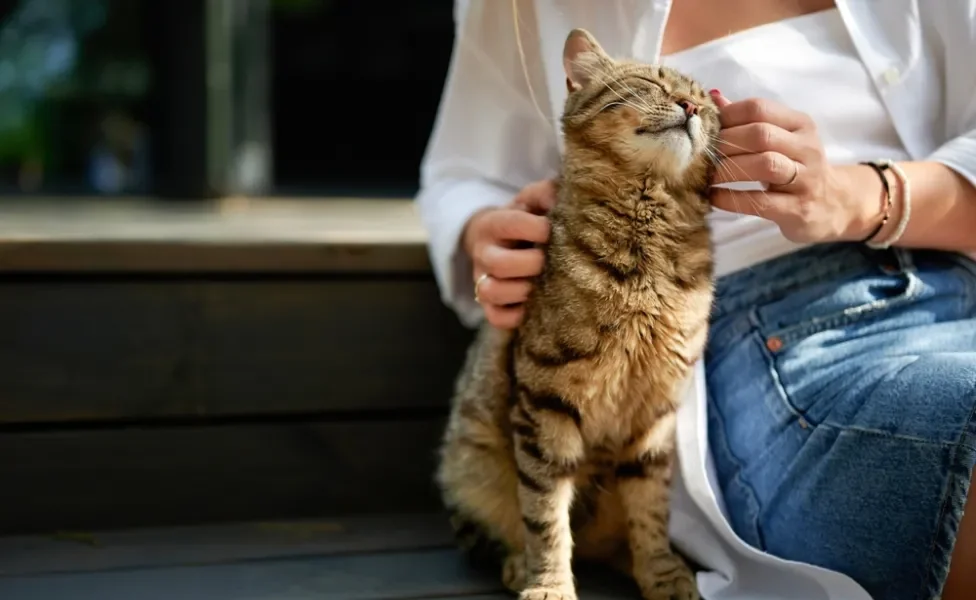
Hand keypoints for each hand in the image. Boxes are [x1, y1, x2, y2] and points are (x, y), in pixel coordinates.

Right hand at [463, 179, 556, 328]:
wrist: (497, 240)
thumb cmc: (523, 218)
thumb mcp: (530, 200)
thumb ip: (544, 193)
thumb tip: (558, 197)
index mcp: (493, 223)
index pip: (510, 224)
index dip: (537, 228)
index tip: (552, 230)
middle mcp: (484, 252)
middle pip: (499, 264)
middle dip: (531, 264)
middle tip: (548, 260)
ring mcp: (483, 280)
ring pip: (491, 292)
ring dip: (522, 291)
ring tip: (540, 285)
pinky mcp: (488, 304)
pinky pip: (496, 317)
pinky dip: (515, 316)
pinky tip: (532, 305)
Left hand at [708, 92, 879, 242]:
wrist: (834, 205)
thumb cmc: (796, 168)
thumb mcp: (779, 139)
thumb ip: (748, 121)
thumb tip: (712, 99)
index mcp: (800, 124)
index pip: (759, 108)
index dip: (727, 117)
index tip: (704, 130)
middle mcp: (807, 148)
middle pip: (761, 135)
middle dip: (725, 144)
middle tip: (701, 156)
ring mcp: (806, 179)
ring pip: (765, 165)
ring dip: (728, 170)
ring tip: (706, 177)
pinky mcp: (798, 209)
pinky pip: (761, 202)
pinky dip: (732, 199)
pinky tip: (714, 198)